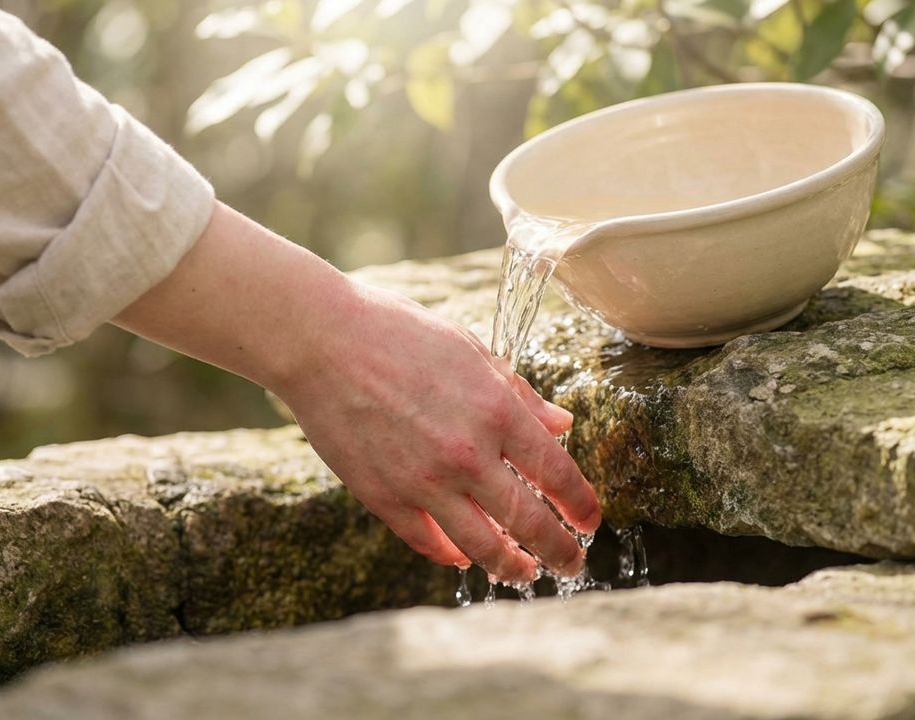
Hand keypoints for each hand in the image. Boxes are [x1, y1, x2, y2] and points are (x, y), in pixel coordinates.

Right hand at [278, 284, 599, 581]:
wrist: (322, 341)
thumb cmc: (400, 333)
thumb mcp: (473, 353)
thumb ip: (520, 395)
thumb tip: (561, 424)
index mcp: (497, 411)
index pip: (558, 474)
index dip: (582, 506)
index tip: (592, 521)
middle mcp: (466, 454)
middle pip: (529, 522)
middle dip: (559, 550)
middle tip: (572, 564)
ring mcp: (423, 481)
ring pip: (481, 546)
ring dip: (511, 567)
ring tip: (525, 573)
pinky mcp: (383, 496)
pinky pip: (427, 541)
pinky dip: (451, 555)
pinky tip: (465, 556)